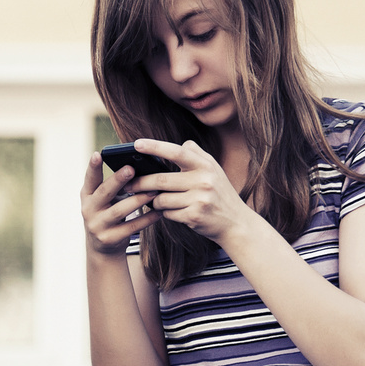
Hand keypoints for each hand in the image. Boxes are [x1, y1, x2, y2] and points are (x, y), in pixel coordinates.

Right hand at [81, 152, 160, 256]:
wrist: (103, 246)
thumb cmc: (108, 213)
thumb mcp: (104, 199)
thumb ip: (115, 185)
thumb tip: (139, 167)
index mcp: (87, 195)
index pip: (89, 179)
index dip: (93, 167)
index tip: (98, 154)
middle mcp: (88, 210)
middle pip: (104, 193)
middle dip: (117, 180)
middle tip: (131, 168)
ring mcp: (97, 226)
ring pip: (119, 211)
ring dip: (137, 200)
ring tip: (153, 191)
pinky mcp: (109, 239)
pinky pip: (131, 227)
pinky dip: (146, 219)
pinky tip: (158, 212)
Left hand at [131, 138, 253, 242]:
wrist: (236, 222)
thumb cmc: (220, 193)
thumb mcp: (214, 169)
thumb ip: (197, 155)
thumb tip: (182, 143)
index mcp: (205, 165)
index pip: (177, 152)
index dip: (155, 147)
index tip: (137, 144)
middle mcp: (203, 180)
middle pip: (161, 180)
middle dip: (141, 183)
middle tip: (128, 185)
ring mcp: (199, 199)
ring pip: (161, 199)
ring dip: (153, 202)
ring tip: (155, 201)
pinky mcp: (194, 216)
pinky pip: (167, 213)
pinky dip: (165, 213)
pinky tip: (172, 211)